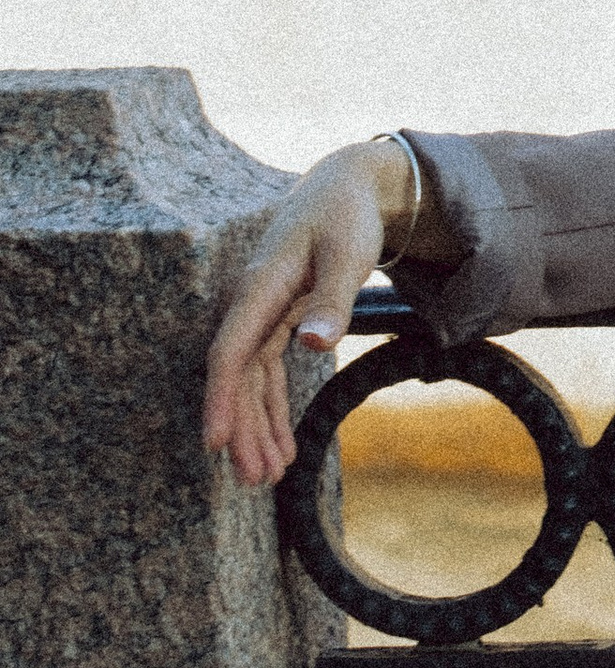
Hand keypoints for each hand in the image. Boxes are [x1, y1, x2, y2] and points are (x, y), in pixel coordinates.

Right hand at [201, 141, 406, 488]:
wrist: (345, 188)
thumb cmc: (345, 217)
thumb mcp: (347, 253)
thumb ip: (332, 299)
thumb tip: (315, 344)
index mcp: (259, 285)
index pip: (230, 350)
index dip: (219, 398)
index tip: (213, 442)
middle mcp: (251, 303)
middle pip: (238, 376)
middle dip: (242, 429)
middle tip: (254, 480)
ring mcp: (261, 314)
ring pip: (250, 381)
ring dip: (256, 427)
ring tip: (266, 476)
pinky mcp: (276, 321)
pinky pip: (266, 373)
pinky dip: (271, 407)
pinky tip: (279, 444)